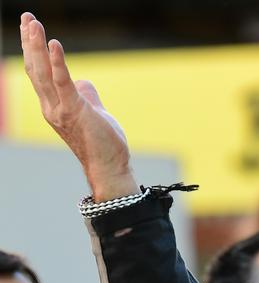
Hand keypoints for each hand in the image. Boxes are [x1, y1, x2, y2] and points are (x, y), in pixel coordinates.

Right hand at [20, 12, 137, 200]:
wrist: (109, 168)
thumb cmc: (103, 144)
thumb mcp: (94, 113)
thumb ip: (86, 95)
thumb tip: (83, 81)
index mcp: (54, 107)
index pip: (38, 74)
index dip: (32, 50)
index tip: (29, 28)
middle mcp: (52, 108)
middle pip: (35, 69)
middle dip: (29, 41)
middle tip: (27, 17)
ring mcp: (61, 110)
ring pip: (43, 73)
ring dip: (37, 46)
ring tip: (33, 23)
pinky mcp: (75, 111)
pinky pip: (63, 83)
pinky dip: (58, 62)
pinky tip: (54, 43)